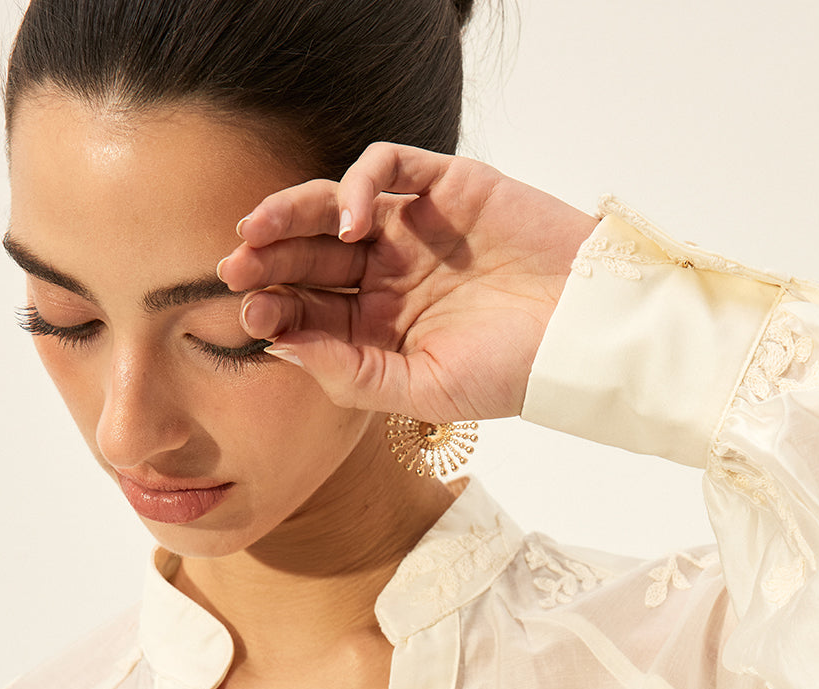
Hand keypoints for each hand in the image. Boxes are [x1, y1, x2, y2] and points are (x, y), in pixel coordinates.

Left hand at [216, 143, 597, 419]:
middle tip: (232, 267)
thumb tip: (281, 349)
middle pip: (310, 257)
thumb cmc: (514, 372)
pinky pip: (387, 166)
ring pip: (332, 207)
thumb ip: (353, 375)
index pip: (310, 311)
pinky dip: (358, 183)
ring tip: (260, 231)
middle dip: (266, 260)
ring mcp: (415, 228)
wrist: (586, 331)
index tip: (250, 317)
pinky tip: (351, 220)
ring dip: (290, 214)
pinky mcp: (445, 185)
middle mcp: (390, 277)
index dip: (274, 309)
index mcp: (381, 329)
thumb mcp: (425, 392)